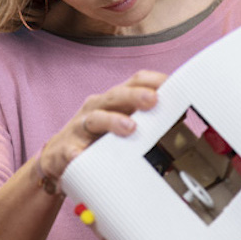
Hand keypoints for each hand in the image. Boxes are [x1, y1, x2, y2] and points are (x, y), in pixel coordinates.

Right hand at [39, 70, 166, 181]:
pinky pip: (71, 151)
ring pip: (95, 118)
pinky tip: (81, 155)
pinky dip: (76, 153)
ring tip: (129, 127)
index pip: (134, 82)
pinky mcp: (66, 151)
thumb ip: (149, 121)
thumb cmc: (96, 140)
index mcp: (113, 102)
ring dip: (112, 121)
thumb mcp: (122, 126)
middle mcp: (96, 109)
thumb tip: (182, 118)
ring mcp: (80, 128)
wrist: (57, 159)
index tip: (172, 84)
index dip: (153, 80)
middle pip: (115, 96)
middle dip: (135, 95)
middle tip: (153, 100)